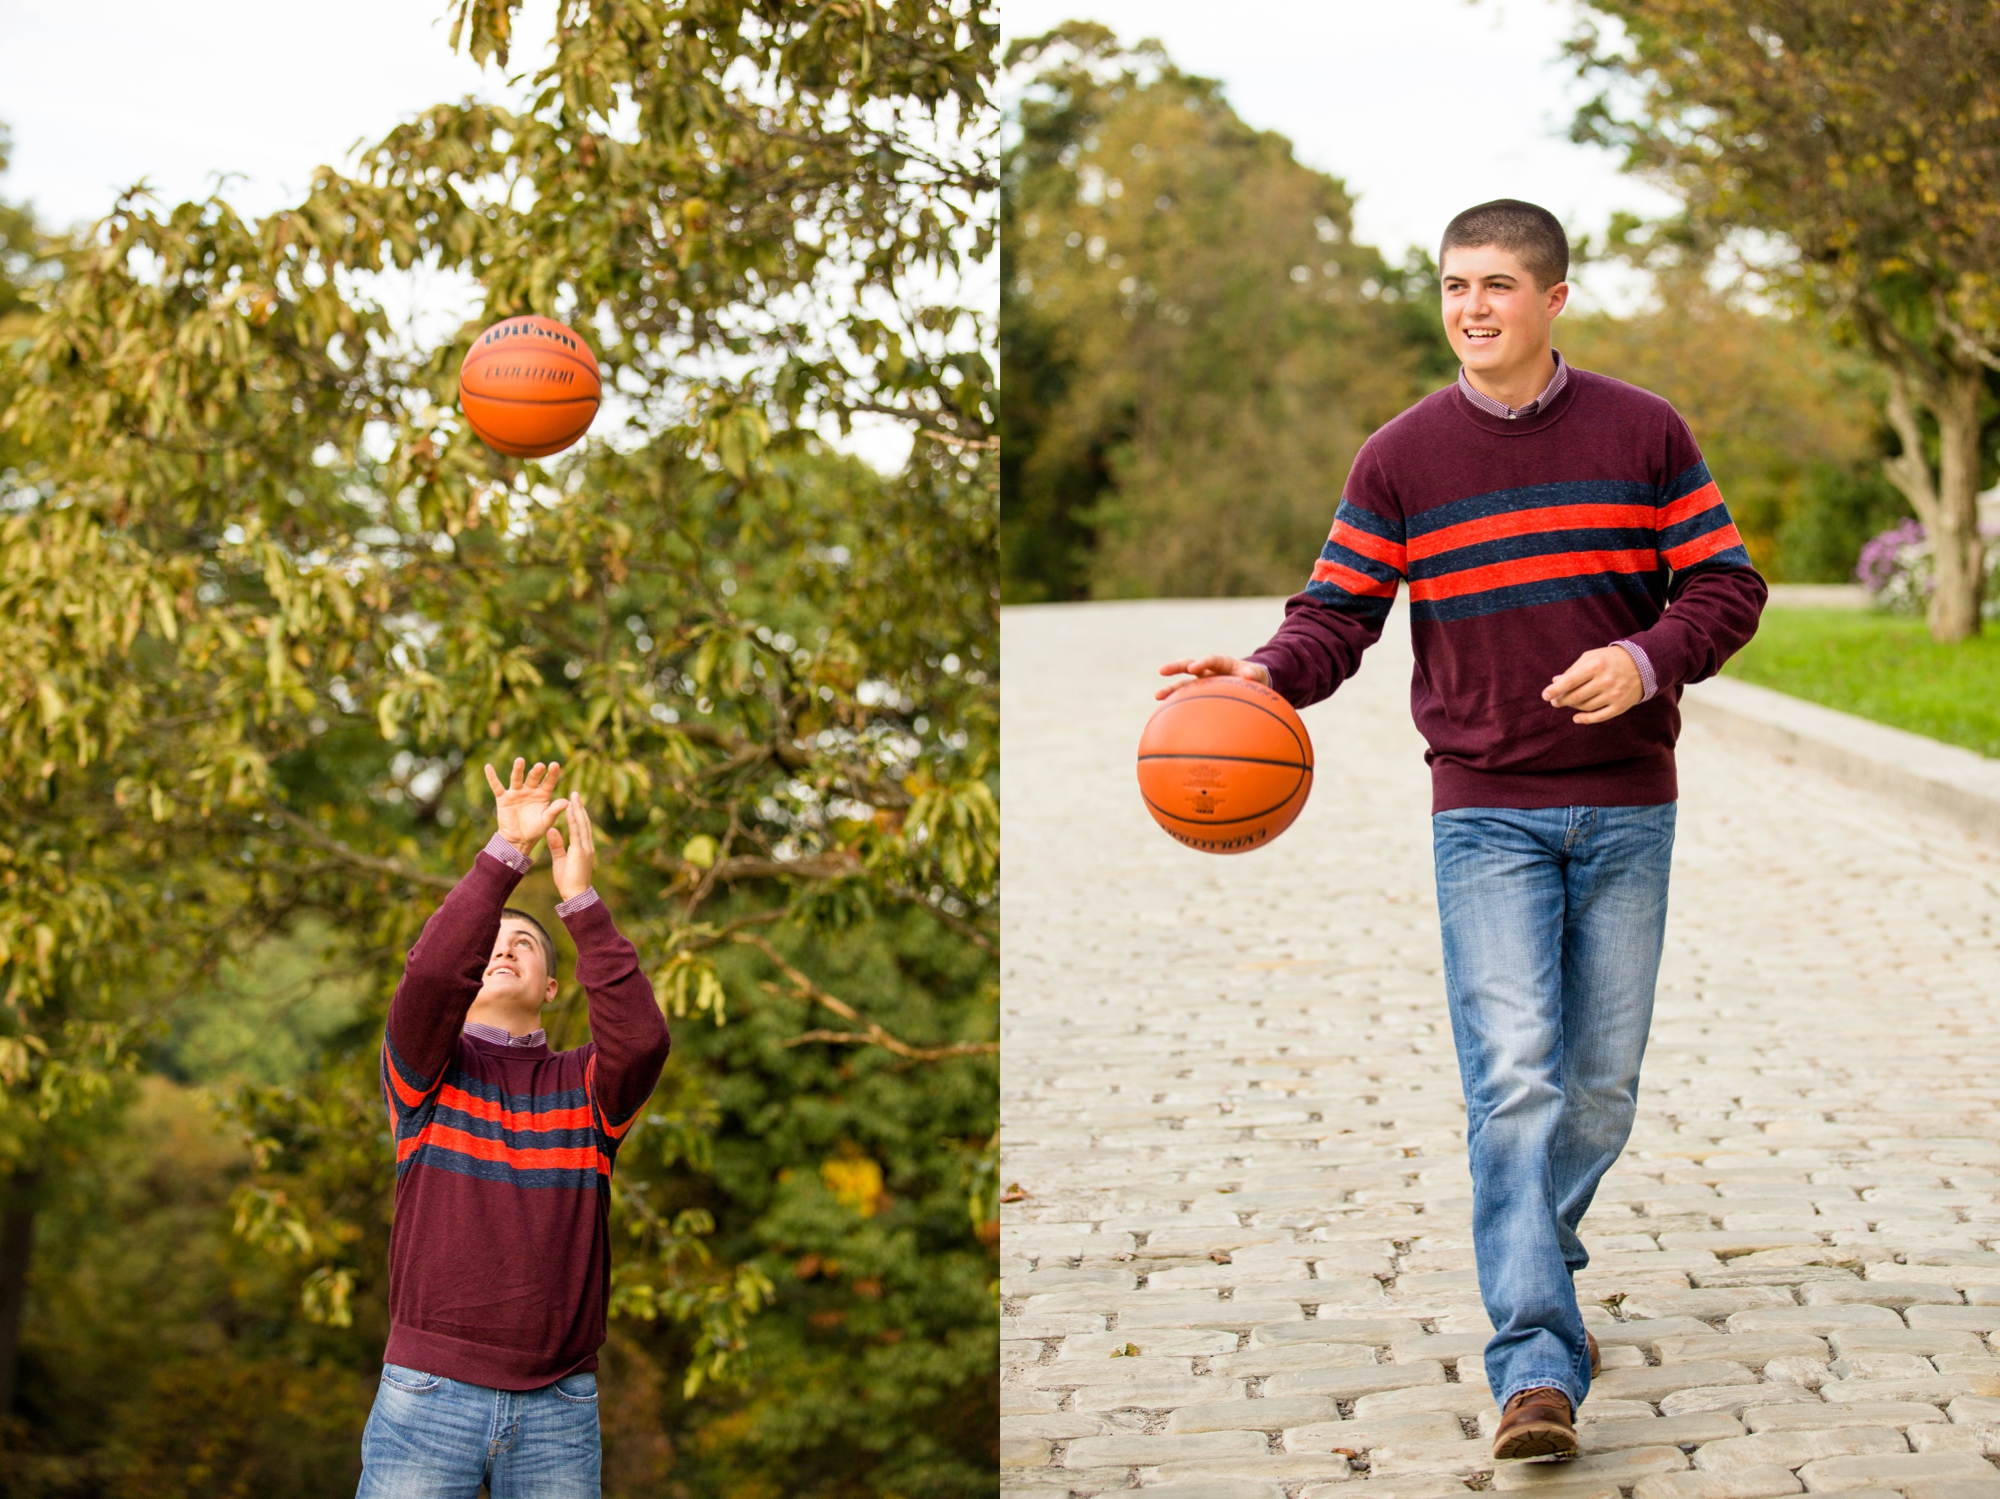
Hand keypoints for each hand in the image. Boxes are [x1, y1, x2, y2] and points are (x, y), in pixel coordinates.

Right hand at [484, 758, 569, 858]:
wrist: (518, 840)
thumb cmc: (536, 830)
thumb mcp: (547, 821)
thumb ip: (555, 810)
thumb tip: (566, 802)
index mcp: (543, 794)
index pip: (549, 781)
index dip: (552, 774)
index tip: (555, 765)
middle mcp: (530, 790)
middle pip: (533, 778)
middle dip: (536, 772)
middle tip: (540, 766)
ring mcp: (516, 793)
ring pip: (517, 778)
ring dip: (518, 770)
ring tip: (520, 761)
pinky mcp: (503, 798)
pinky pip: (497, 786)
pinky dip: (492, 777)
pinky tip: (488, 767)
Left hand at [547, 796, 596, 902]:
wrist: (575, 895)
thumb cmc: (568, 881)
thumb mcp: (560, 860)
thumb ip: (557, 845)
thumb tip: (552, 830)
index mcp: (583, 848)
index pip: (581, 827)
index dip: (578, 814)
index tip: (573, 802)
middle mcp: (587, 845)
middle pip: (584, 822)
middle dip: (579, 807)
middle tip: (575, 793)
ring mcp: (586, 848)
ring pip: (582, 824)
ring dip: (578, 810)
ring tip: (573, 797)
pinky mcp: (582, 852)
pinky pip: (577, 832)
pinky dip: (574, 820)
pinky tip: (571, 810)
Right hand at [1156, 655, 1271, 700]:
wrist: (1252, 685)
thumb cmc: (1256, 679)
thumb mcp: (1260, 675)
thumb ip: (1255, 674)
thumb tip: (1249, 675)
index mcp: (1223, 663)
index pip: (1211, 660)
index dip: (1201, 662)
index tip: (1192, 668)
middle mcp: (1209, 671)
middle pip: (1189, 666)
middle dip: (1176, 667)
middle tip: (1162, 670)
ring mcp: (1202, 682)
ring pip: (1184, 684)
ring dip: (1171, 689)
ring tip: (1157, 696)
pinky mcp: (1200, 694)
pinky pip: (1187, 699)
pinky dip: (1177, 704)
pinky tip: (1165, 712)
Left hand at [1543, 647, 1642, 723]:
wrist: (1644, 664)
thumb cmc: (1611, 659)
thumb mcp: (1591, 657)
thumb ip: (1573, 669)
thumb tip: (1555, 682)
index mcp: (1595, 666)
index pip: (1569, 681)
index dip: (1554, 690)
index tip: (1545, 695)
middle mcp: (1605, 681)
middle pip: (1575, 696)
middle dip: (1561, 700)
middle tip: (1555, 701)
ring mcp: (1613, 695)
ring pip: (1585, 706)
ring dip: (1573, 706)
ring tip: (1568, 702)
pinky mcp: (1621, 706)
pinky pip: (1599, 717)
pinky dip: (1585, 719)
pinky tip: (1576, 718)